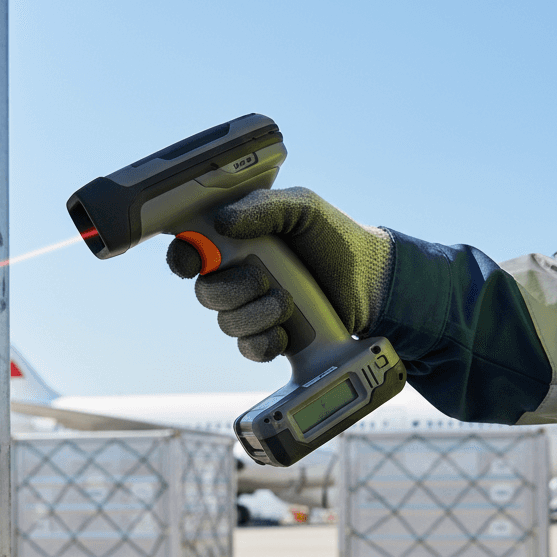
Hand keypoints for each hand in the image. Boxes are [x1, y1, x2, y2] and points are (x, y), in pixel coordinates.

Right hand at [167, 187, 393, 361]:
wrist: (373, 284)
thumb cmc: (336, 239)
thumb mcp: (303, 209)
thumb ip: (264, 208)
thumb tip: (222, 221)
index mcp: (237, 241)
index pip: (191, 251)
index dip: (184, 258)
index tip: (194, 261)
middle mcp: (239, 276)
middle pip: (204, 292)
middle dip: (231, 289)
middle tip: (263, 279)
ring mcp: (252, 310)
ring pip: (226, 323)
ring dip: (255, 314)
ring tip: (287, 302)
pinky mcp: (270, 338)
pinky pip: (249, 348)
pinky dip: (265, 342)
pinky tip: (286, 332)